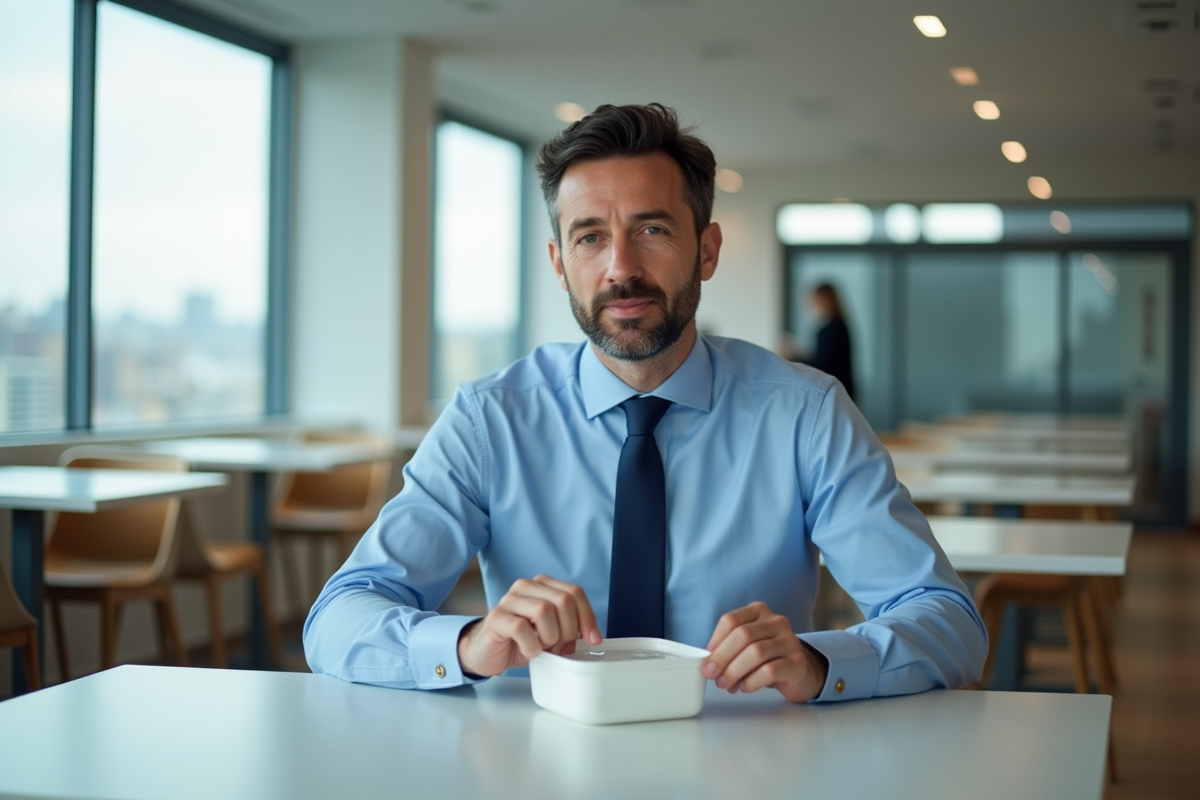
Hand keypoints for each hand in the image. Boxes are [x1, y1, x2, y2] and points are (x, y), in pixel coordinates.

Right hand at [457, 575, 601, 676]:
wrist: (488, 652)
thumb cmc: (522, 641)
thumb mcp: (552, 631)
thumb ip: (570, 626)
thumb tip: (592, 636)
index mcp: (542, 585)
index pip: (575, 592)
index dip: (588, 617)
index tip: (593, 640)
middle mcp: (526, 586)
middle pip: (563, 601)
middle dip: (569, 630)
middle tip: (560, 647)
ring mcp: (509, 600)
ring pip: (544, 611)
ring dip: (550, 637)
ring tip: (543, 647)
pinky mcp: (496, 617)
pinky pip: (521, 628)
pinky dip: (531, 645)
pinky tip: (529, 651)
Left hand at [702, 601, 827, 702]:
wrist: (800, 671)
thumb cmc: (767, 658)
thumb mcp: (747, 646)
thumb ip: (729, 649)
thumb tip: (709, 665)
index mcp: (759, 612)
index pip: (731, 620)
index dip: (715, 641)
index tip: (707, 660)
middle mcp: (776, 622)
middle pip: (743, 635)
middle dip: (722, 657)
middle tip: (712, 676)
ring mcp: (790, 640)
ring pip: (756, 652)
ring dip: (735, 671)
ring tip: (726, 685)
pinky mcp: (798, 662)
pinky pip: (770, 671)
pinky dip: (752, 681)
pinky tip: (745, 687)